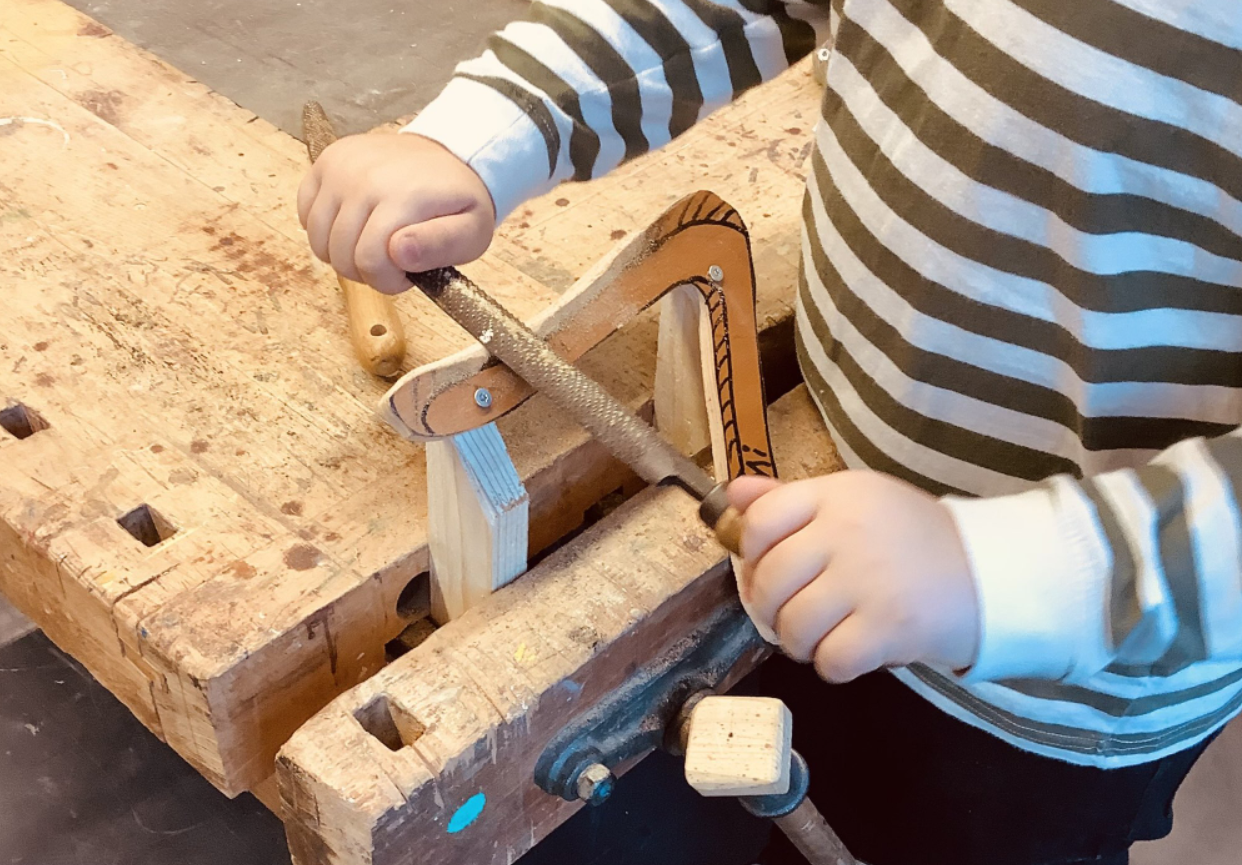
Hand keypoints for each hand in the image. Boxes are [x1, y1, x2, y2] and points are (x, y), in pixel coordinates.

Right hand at [297, 133, 495, 293]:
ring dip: (343, 255)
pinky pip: (306, 214)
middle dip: (367, 271)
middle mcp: (365, 177)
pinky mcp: (326, 161)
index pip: (370, 261)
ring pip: (319, 240)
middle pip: (341, 255)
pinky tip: (353, 226)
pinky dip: (324, 230)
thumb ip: (441, 246)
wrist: (449, 154)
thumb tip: (399, 252)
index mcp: (403, 196)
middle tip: (392, 260)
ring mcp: (341, 167)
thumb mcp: (472, 231)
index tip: (406, 275)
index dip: (387, 281)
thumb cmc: (458, 200)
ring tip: (373, 244)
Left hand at [728, 471, 979, 681]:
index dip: (751, 554)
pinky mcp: (889, 627)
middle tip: (792, 614)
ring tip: (823, 634)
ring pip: (793, 626)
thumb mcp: (855, 502)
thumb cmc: (912, 539)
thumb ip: (790, 500)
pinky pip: (830, 660)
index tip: (768, 570)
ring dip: (800, 642)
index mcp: (837, 495)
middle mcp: (848, 531)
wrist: (992, 572)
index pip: (761, 521)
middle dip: (771, 608)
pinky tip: (851, 650)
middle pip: (770, 580)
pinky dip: (833, 665)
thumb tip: (732, 495)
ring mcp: (868, 580)